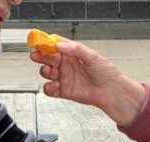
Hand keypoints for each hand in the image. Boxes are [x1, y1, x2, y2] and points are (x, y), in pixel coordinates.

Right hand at [30, 40, 145, 125]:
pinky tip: (54, 85)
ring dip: (45, 71)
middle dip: (40, 56)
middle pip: (47, 58)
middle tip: (37, 55)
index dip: (45, 43)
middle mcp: (67, 65)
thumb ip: (76, 49)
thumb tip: (60, 45)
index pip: (55, 45)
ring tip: (50, 71)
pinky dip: (48, 87)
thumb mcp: (92, 56)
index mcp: (73, 54)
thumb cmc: (107, 73)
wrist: (112, 92)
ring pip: (46, 73)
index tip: (39, 42)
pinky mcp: (64, 91)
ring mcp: (65, 78)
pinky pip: (50, 89)